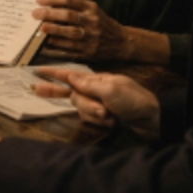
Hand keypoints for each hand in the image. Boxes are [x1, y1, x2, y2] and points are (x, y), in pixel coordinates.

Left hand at [33, 0, 129, 61]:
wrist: (121, 42)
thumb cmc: (102, 24)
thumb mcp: (93, 10)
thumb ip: (76, 6)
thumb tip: (50, 4)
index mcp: (91, 8)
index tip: (39, 0)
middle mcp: (92, 21)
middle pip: (68, 16)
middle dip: (49, 14)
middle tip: (35, 14)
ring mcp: (90, 37)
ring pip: (69, 33)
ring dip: (53, 31)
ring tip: (40, 29)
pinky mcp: (88, 51)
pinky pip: (69, 49)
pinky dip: (56, 46)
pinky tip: (45, 44)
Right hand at [33, 67, 159, 140]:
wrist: (154, 120)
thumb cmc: (134, 101)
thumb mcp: (110, 89)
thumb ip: (87, 84)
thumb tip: (70, 77)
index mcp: (98, 80)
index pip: (70, 75)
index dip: (53, 73)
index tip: (37, 70)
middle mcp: (96, 91)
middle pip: (74, 96)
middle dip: (83, 104)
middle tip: (57, 97)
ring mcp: (100, 104)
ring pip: (81, 110)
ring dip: (94, 114)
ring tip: (110, 116)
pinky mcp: (104, 118)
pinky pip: (90, 120)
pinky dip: (100, 123)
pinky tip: (113, 122)